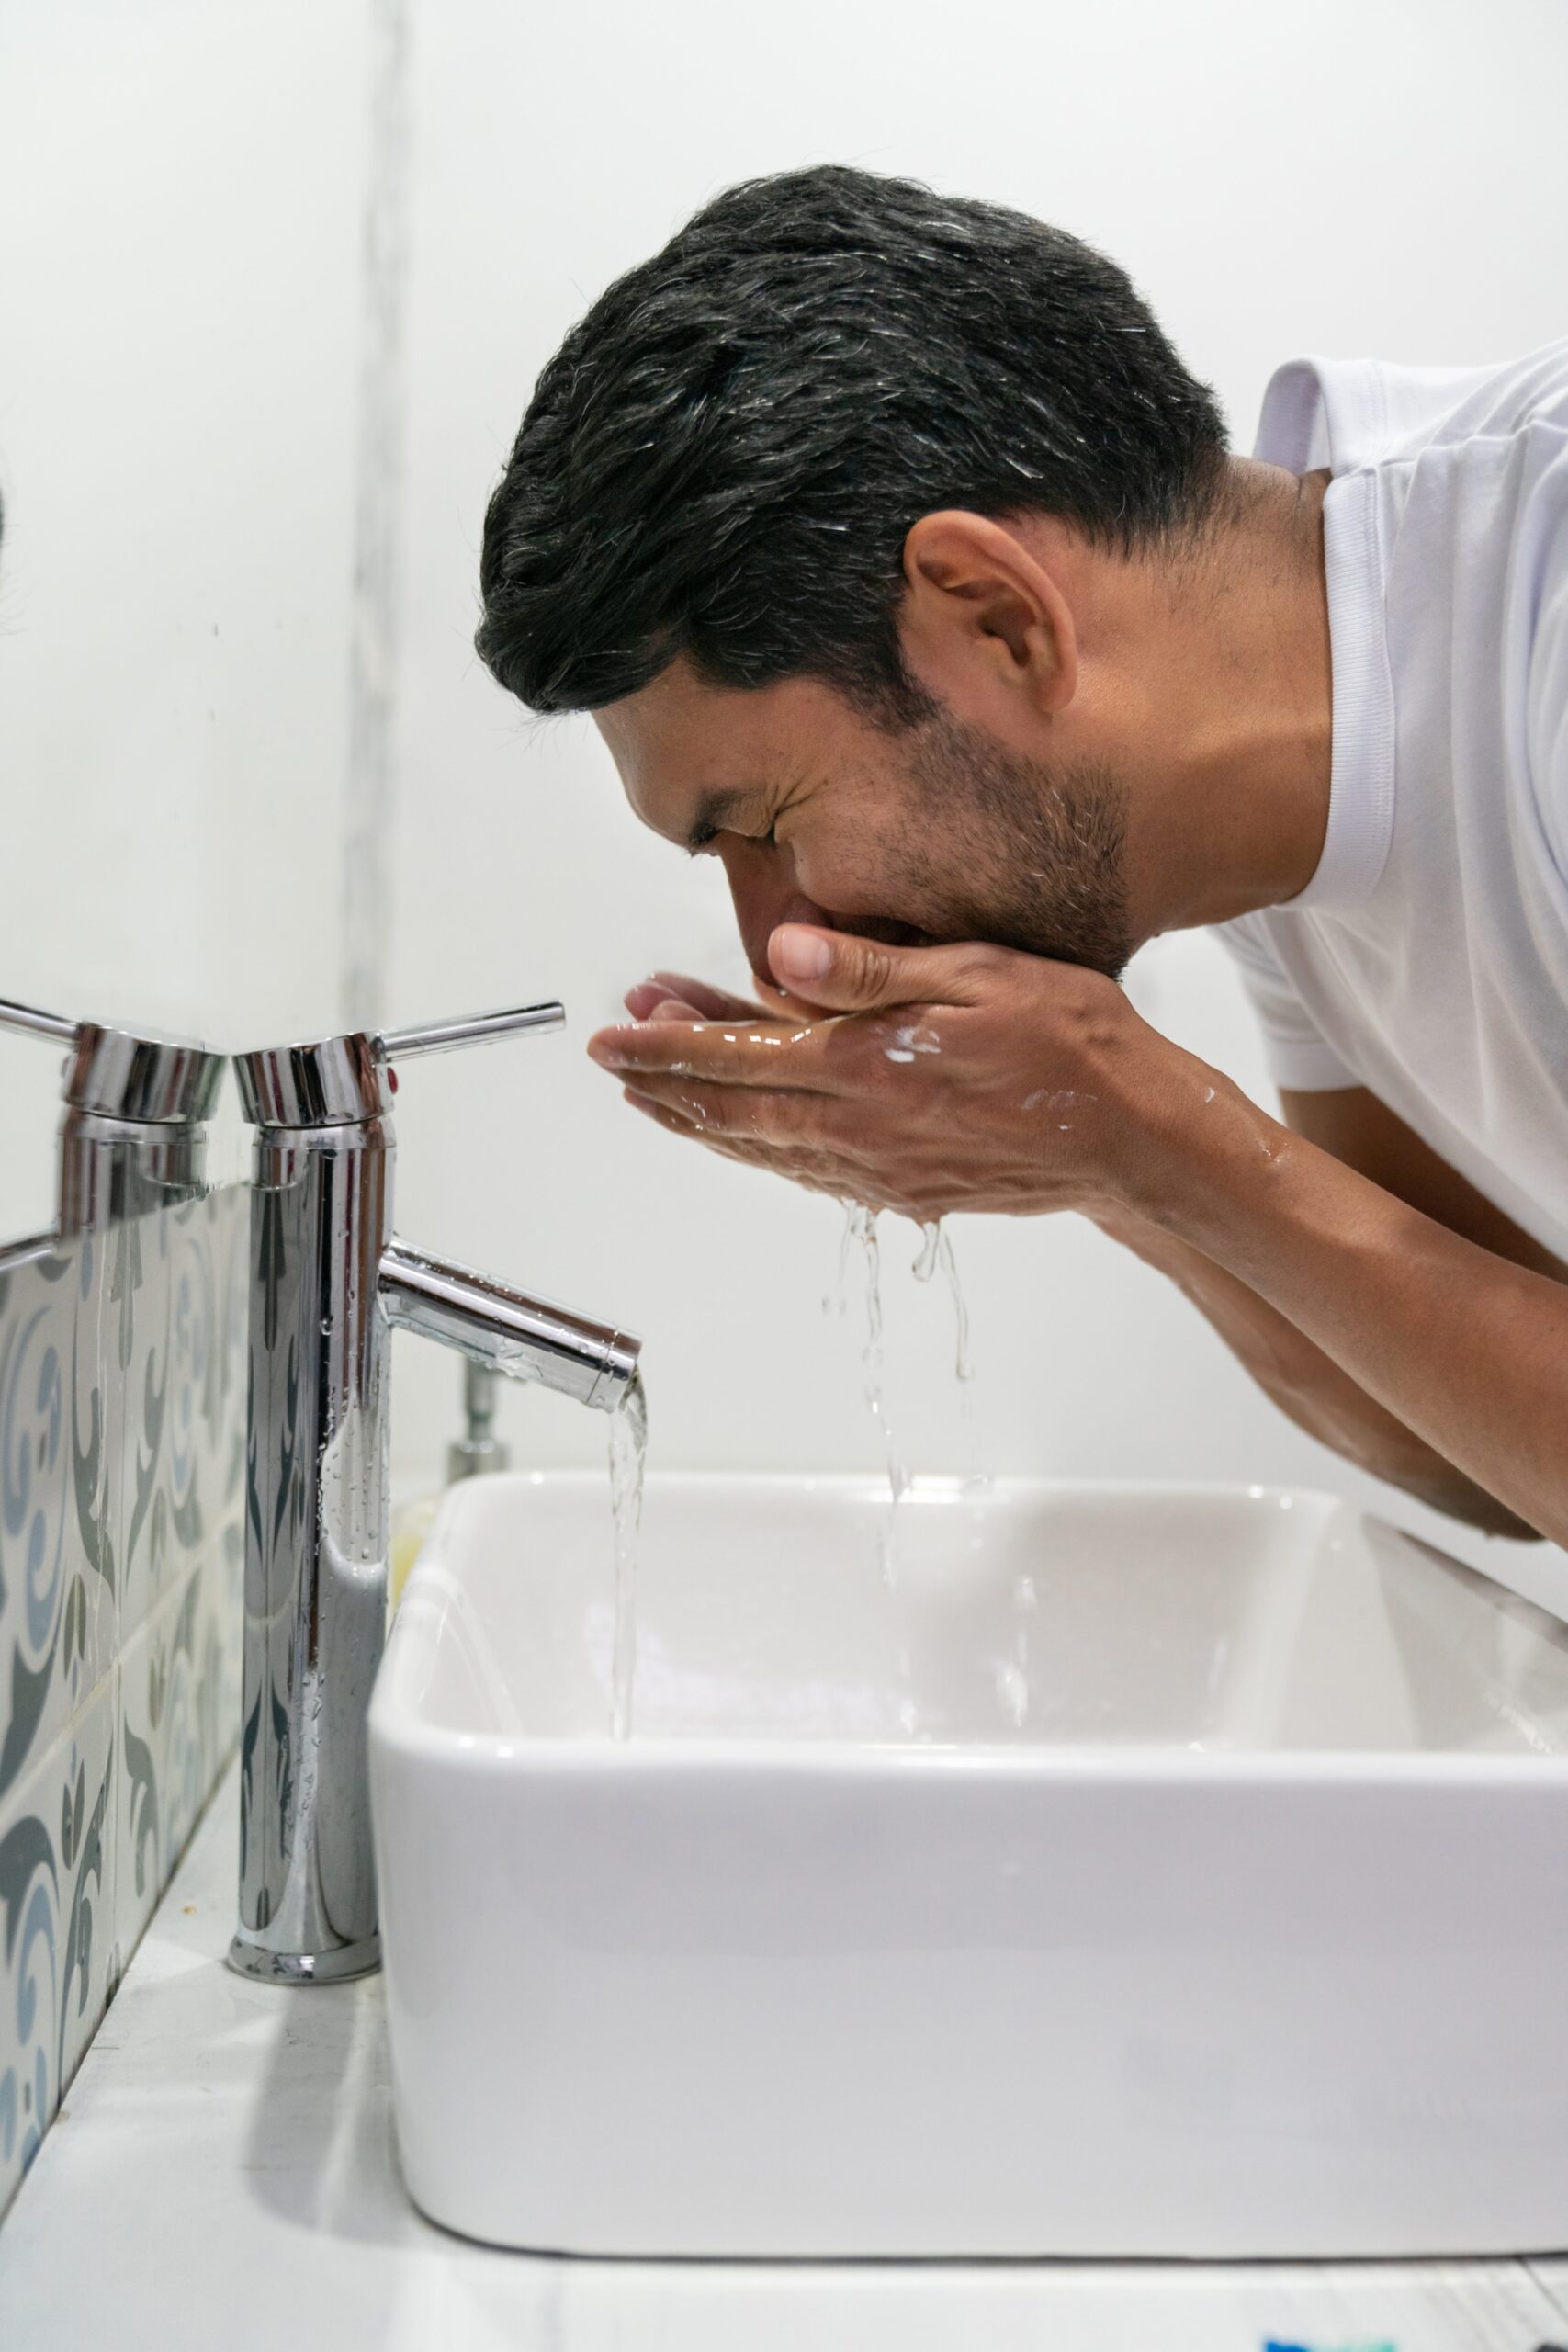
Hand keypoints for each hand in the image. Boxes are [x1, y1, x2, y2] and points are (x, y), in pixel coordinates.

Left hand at [588, 924, 1201, 1221]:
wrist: (1135, 1140)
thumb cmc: (1070, 1041)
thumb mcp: (974, 974)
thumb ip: (867, 969)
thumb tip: (776, 952)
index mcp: (864, 1067)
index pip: (736, 1055)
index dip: (665, 1046)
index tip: (611, 1036)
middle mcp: (857, 1130)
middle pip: (731, 1110)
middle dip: (663, 1086)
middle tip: (612, 1065)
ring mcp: (878, 1170)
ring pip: (762, 1147)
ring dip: (700, 1121)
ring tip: (655, 1099)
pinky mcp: (904, 1192)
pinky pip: (806, 1172)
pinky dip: (757, 1150)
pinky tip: (745, 1135)